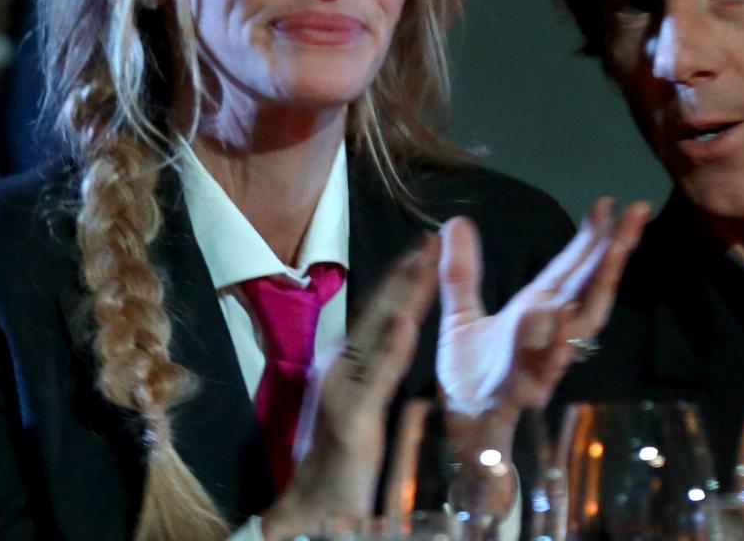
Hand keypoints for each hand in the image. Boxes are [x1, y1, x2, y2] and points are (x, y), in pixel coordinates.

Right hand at [261, 239, 440, 540]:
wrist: (312, 506)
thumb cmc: (341, 459)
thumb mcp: (361, 402)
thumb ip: (375, 367)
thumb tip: (394, 331)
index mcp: (345, 362)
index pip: (378, 311)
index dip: (401, 278)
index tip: (426, 246)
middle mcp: (339, 366)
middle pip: (378, 311)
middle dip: (405, 273)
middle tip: (431, 237)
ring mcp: (342, 388)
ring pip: (378, 332)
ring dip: (401, 295)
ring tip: (424, 261)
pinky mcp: (352, 416)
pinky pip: (376, 377)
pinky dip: (391, 348)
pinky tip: (408, 322)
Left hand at [436, 198, 651, 427]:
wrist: (462, 434)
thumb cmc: (470, 378)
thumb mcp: (461, 317)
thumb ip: (461, 273)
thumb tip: (458, 221)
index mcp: (536, 312)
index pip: (571, 268)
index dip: (591, 237)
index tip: (607, 202)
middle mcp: (546, 335)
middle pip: (590, 288)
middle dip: (614, 253)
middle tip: (635, 214)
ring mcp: (538, 364)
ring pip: (576, 328)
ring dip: (594, 290)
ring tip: (610, 251)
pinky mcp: (518, 394)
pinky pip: (538, 371)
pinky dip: (550, 348)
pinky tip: (558, 321)